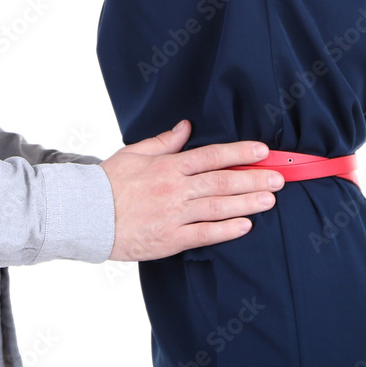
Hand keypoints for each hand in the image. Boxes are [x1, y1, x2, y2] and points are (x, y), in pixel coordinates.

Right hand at [100, 120, 283, 260]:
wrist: (86, 214)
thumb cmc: (108, 181)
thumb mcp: (134, 152)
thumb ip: (163, 141)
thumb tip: (185, 126)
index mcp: (168, 166)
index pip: (211, 156)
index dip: (239, 153)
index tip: (262, 150)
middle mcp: (175, 189)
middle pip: (222, 181)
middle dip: (253, 178)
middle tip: (279, 178)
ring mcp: (174, 215)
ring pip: (218, 207)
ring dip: (247, 202)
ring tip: (270, 199)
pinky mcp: (170, 239)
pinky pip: (204, 234)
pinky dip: (226, 230)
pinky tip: (246, 225)